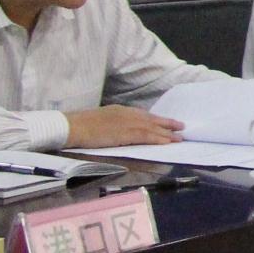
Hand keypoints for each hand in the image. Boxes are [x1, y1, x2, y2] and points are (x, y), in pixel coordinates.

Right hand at [64, 106, 182, 148]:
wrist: (72, 126)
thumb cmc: (80, 125)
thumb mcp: (101, 120)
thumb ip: (113, 123)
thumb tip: (122, 130)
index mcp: (120, 110)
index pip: (142, 115)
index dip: (156, 119)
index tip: (166, 122)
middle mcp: (126, 114)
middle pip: (151, 119)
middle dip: (167, 123)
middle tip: (181, 126)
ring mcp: (126, 123)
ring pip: (152, 128)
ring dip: (167, 133)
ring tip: (179, 137)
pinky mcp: (125, 133)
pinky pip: (146, 137)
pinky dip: (158, 139)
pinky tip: (167, 142)